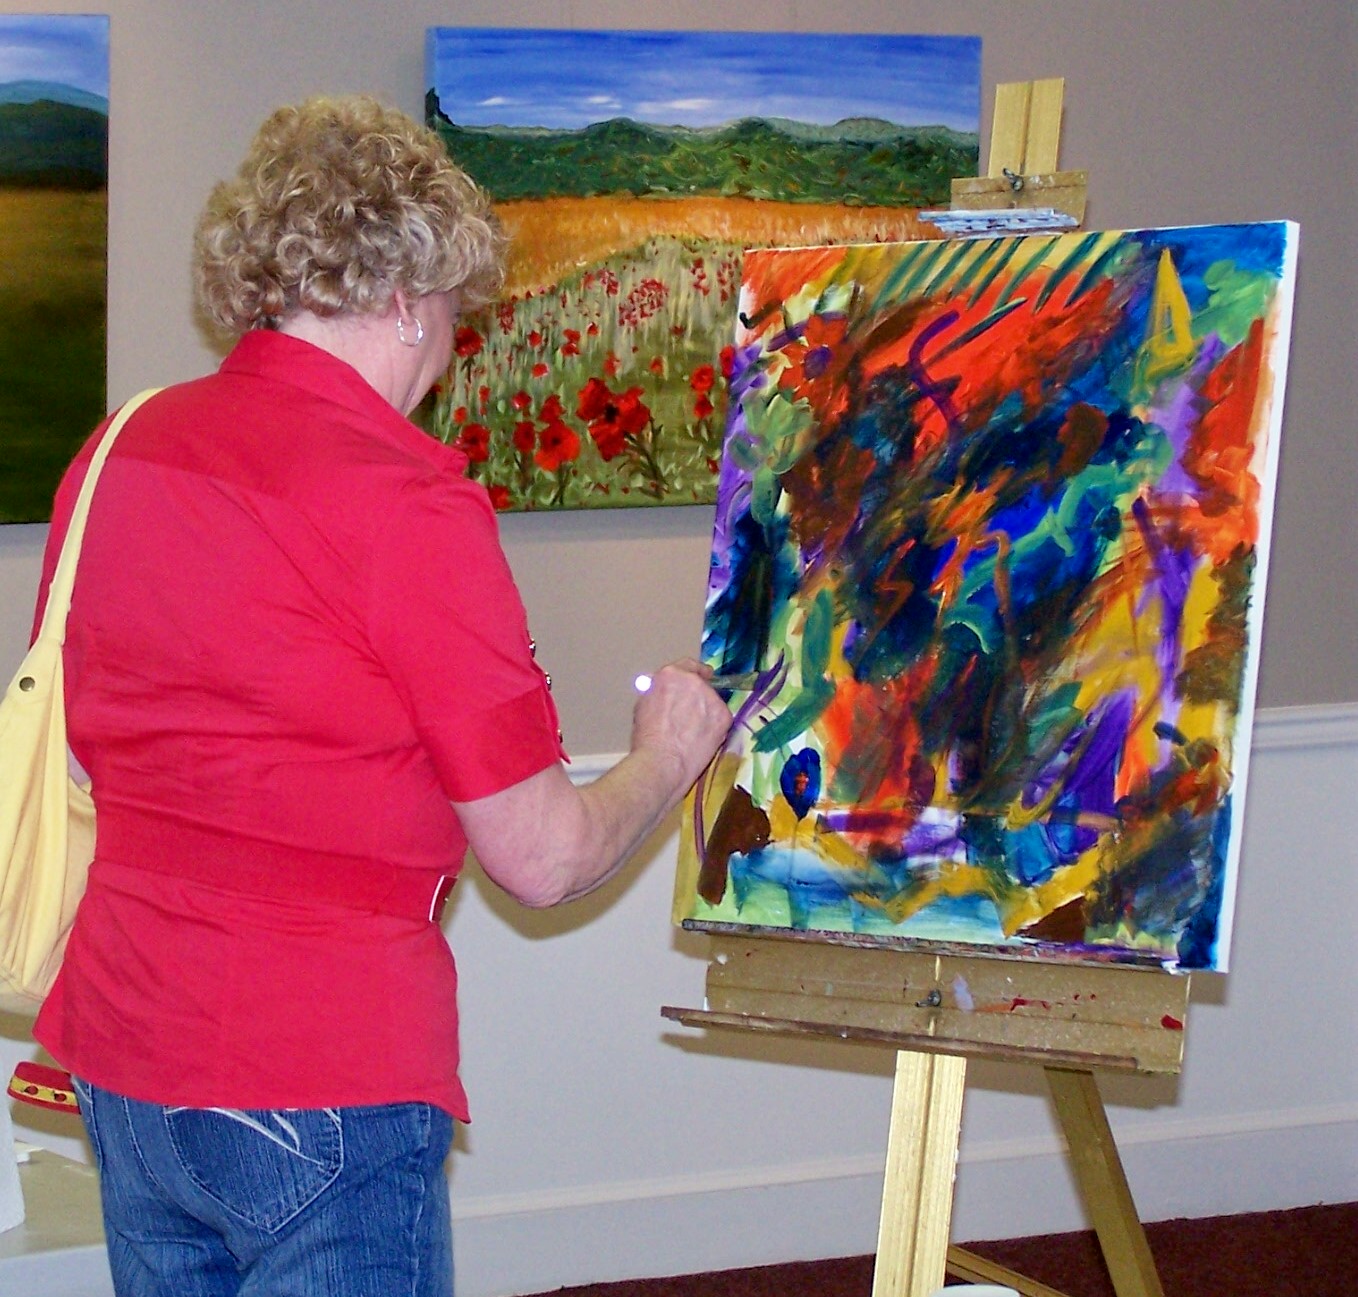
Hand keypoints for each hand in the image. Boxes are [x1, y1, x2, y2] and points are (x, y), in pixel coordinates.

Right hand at [630, 658, 732, 790]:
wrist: (663, 761)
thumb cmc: (647, 738)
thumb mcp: (643, 705)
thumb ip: (657, 691)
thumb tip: (663, 691)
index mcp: (670, 675)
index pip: (687, 665)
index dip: (694, 671)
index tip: (702, 675)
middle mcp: (693, 681)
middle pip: (701, 684)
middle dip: (698, 697)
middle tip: (691, 717)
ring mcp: (711, 697)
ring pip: (712, 702)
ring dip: (707, 713)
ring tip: (693, 734)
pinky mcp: (724, 716)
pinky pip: (721, 718)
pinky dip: (715, 727)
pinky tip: (703, 740)